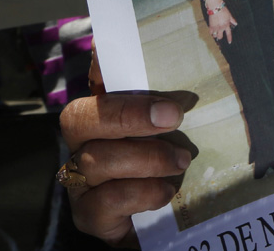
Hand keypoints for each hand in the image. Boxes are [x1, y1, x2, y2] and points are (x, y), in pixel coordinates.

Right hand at [60, 51, 190, 247]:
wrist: (174, 224)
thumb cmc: (178, 170)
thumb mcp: (182, 133)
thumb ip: (178, 108)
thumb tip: (194, 82)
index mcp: (108, 116)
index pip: (97, 83)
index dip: (102, 64)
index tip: (115, 49)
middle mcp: (85, 145)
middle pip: (79, 118)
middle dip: (127, 114)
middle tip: (174, 116)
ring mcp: (82, 181)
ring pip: (95, 160)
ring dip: (147, 158)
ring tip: (182, 161)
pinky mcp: (89, 216)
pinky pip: (103, 201)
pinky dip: (141, 193)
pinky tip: (166, 192)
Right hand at [206, 0, 236, 43]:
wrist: (215, 7)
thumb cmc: (223, 10)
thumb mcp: (229, 15)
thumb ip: (232, 20)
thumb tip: (236, 23)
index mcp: (226, 25)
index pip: (228, 34)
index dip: (229, 38)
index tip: (229, 42)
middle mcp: (221, 27)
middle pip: (220, 37)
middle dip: (220, 37)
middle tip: (220, 35)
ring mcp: (215, 27)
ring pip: (215, 36)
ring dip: (215, 35)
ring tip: (215, 33)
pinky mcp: (210, 26)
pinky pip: (210, 32)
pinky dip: (211, 33)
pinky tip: (212, 32)